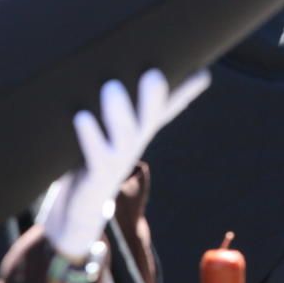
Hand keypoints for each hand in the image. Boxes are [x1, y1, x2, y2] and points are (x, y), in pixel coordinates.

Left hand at [38, 68, 210, 259]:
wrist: (81, 209)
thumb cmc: (90, 159)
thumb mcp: (101, 132)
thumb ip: (110, 108)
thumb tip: (108, 76)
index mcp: (137, 129)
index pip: (166, 107)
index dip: (185, 90)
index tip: (203, 72)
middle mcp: (133, 143)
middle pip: (150, 118)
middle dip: (153, 97)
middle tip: (152, 74)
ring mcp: (118, 160)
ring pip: (125, 135)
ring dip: (120, 112)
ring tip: (112, 87)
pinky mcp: (97, 175)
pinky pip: (96, 155)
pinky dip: (90, 135)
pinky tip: (82, 116)